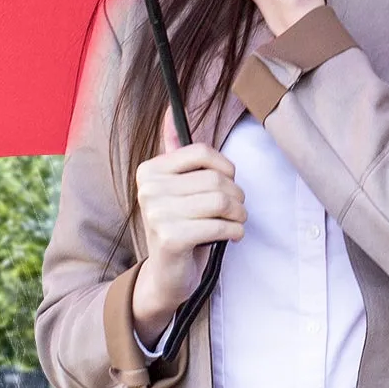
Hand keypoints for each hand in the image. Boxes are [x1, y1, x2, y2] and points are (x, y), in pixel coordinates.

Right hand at [132, 108, 245, 344]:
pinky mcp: (171, 238)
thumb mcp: (177, 188)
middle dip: (237, 197)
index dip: (225, 167)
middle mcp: (149, 189)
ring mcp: (157, 214)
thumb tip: (169, 111)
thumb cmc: (180, 227)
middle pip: (216, 179)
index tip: (227, 183)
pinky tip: (229, 237)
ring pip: (221, 202)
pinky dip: (234, 232)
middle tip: (235, 211)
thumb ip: (176, 152)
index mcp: (150, 171)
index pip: (201, 151)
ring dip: (239, 215)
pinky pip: (220, 226)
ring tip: (234, 223)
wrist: (167, 276)